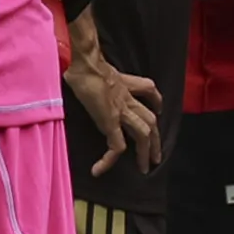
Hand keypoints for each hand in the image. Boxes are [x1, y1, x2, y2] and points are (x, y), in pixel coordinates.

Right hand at [65, 29, 163, 177]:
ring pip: (143, 134)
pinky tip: (99, 170)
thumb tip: (75, 72)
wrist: (86, 64)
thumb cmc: (84, 63)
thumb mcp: (94, 67)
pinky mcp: (111, 122)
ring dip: (146, 152)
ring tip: (145, 167)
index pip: (147, 90)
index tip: (159, 109)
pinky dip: (108, 160)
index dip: (156, 100)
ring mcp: (121, 111)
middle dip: (156, 139)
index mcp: (124, 85)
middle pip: (150, 118)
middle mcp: (127, 99)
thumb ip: (92, 73)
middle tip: (157, 156)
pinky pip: (116, 146)